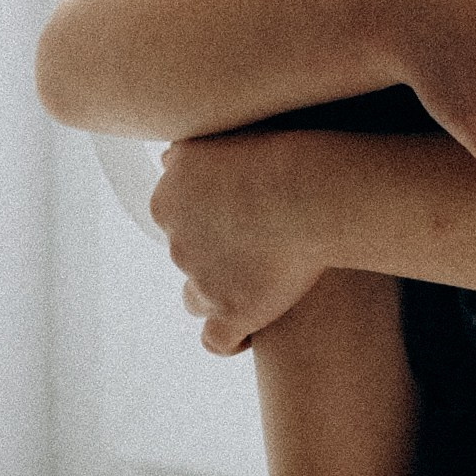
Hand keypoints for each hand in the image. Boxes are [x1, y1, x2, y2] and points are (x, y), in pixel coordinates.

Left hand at [150, 131, 330, 354]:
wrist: (308, 191)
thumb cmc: (278, 152)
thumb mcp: (221, 134)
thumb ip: (192, 150)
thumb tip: (168, 158)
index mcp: (167, 199)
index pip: (173, 217)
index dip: (206, 220)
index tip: (238, 218)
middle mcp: (176, 242)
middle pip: (187, 257)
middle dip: (216, 256)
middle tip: (259, 246)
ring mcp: (201, 281)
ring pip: (197, 298)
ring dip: (220, 294)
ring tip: (257, 289)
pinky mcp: (231, 313)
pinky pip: (217, 340)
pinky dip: (231, 340)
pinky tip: (252, 332)